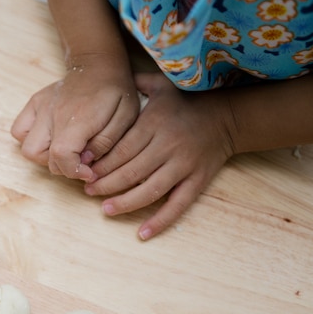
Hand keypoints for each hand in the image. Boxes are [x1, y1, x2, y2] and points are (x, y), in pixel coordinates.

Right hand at [11, 55, 140, 180]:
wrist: (98, 63)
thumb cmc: (115, 91)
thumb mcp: (125, 117)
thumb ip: (105, 142)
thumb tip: (85, 161)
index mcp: (77, 118)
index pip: (61, 156)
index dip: (73, 171)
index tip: (89, 172)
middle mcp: (53, 114)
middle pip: (44, 158)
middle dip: (64, 167)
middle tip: (81, 161)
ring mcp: (40, 108)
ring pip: (28, 149)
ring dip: (45, 157)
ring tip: (66, 151)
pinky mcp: (34, 104)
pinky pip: (19, 132)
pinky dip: (30, 140)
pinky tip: (50, 138)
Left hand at [84, 72, 234, 239]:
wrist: (227, 115)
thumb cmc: (186, 101)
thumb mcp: (161, 85)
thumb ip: (135, 84)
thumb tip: (107, 80)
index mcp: (155, 124)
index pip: (121, 150)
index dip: (101, 164)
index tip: (85, 172)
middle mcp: (168, 146)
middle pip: (130, 172)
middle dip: (106, 185)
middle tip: (89, 191)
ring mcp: (184, 166)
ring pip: (150, 191)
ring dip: (125, 203)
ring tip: (106, 210)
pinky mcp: (197, 181)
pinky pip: (178, 205)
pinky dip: (160, 221)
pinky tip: (142, 233)